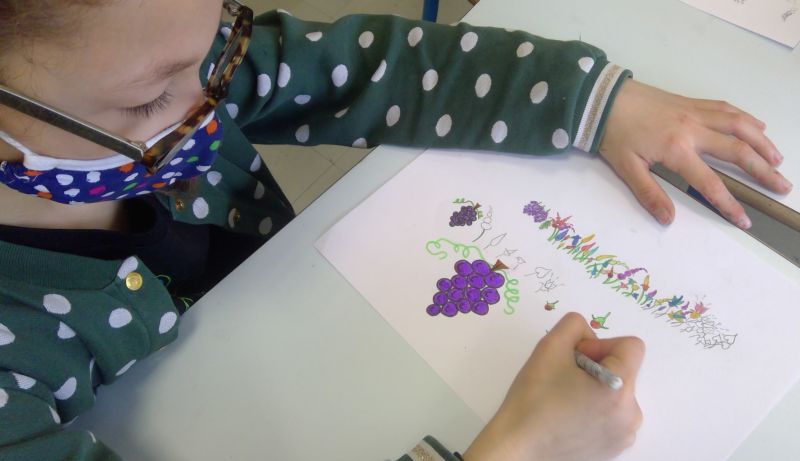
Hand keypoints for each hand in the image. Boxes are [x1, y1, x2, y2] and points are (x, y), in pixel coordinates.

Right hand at [463, 313, 644, 460]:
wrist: (519, 448)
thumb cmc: (533, 398)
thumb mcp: (549, 347)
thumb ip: (574, 325)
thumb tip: (589, 337)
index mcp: (620, 388)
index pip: (631, 346)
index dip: (601, 345)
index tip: (576, 359)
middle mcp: (632, 414)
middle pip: (623, 370)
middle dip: (596, 366)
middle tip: (564, 380)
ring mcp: (625, 435)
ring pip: (617, 393)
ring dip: (596, 388)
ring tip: (565, 400)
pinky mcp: (615, 449)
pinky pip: (613, 416)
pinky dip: (596, 410)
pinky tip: (569, 418)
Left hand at [599, 79, 791, 228]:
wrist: (602, 97)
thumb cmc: (612, 133)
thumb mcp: (625, 168)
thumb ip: (649, 193)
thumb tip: (668, 219)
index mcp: (676, 149)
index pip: (710, 182)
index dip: (729, 204)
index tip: (745, 220)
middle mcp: (693, 129)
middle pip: (737, 151)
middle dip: (762, 170)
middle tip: (783, 185)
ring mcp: (695, 112)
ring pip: (738, 125)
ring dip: (762, 142)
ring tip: (778, 159)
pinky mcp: (691, 102)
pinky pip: (726, 109)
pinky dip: (746, 119)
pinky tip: (757, 127)